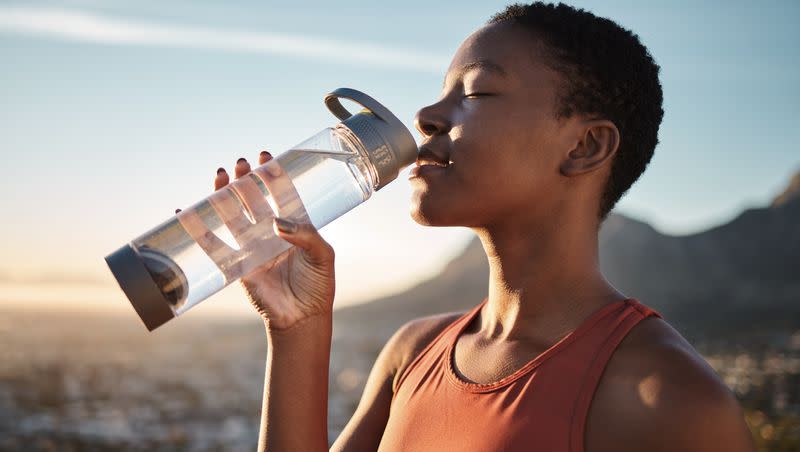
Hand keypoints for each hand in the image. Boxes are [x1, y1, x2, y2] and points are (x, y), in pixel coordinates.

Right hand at [178, 150, 335, 331]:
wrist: (303, 317)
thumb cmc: (319, 286)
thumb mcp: (324, 256)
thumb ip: (306, 236)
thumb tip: (277, 223)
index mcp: (295, 227)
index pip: (281, 194)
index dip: (272, 176)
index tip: (264, 158)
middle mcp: (271, 233)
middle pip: (254, 200)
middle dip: (246, 180)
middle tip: (240, 164)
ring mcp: (252, 248)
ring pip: (233, 216)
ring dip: (224, 195)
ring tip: (218, 174)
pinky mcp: (237, 266)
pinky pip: (214, 246)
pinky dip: (198, 230)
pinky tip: (185, 212)